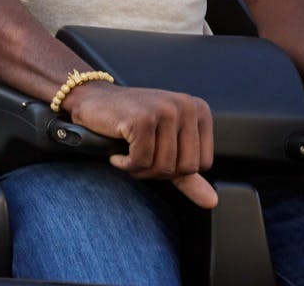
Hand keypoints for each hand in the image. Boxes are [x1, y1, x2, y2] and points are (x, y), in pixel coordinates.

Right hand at [63, 81, 216, 208]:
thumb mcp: (164, 148)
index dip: (174, 169)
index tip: (154, 153)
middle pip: (185, 168)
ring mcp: (165, 110)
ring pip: (163, 167)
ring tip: (126, 153)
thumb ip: (188, 176)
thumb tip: (212, 202)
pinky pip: (142, 161)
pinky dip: (125, 164)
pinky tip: (116, 153)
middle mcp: (186, 106)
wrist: (91, 100)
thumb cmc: (130, 123)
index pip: (202, 164)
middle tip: (137, 155)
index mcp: (199, 110)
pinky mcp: (142, 118)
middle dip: (157, 171)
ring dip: (139, 169)